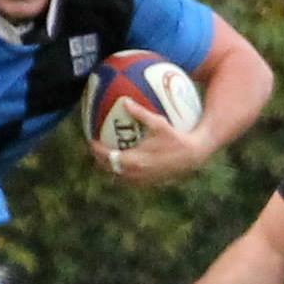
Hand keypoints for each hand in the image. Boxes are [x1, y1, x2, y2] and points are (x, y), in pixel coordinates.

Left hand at [89, 98, 208, 186]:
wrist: (192, 156)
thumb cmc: (176, 138)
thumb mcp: (158, 122)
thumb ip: (140, 112)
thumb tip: (125, 100)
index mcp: (133, 160)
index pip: (107, 157)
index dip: (96, 149)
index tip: (90, 140)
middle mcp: (135, 173)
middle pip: (108, 168)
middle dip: (99, 159)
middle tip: (96, 148)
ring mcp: (141, 180)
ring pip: (118, 176)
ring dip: (110, 167)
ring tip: (107, 156)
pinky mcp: (149, 182)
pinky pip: (129, 179)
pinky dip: (122, 171)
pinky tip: (125, 161)